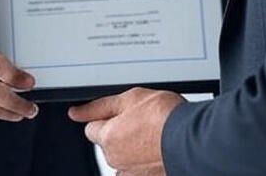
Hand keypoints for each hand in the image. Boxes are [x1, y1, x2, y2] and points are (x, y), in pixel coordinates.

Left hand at [68, 87, 184, 175]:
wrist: (190, 137)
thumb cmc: (163, 115)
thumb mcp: (129, 98)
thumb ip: (99, 106)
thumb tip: (75, 113)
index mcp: (107, 138)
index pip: (92, 128)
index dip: (107, 117)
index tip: (121, 114)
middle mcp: (115, 160)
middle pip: (109, 143)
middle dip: (121, 132)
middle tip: (142, 120)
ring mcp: (131, 173)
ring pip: (124, 157)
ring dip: (133, 148)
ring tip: (153, 134)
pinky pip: (138, 169)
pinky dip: (144, 161)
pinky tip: (157, 149)